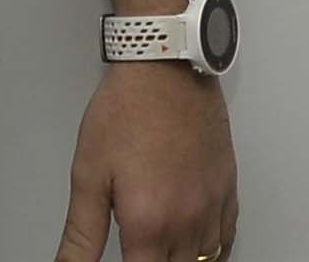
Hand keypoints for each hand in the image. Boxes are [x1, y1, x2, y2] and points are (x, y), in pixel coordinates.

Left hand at [53, 64, 235, 261]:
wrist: (165, 65)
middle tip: (139, 252)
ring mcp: (212, 204)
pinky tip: (197, 249)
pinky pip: (227, 238)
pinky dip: (212, 252)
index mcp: (149, 223)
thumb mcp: (88, 176)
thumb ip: (81, 236)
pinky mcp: (227, 186)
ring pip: (205, 261)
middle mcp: (187, 220)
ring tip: (161, 254)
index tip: (124, 261)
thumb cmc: (128, 109)